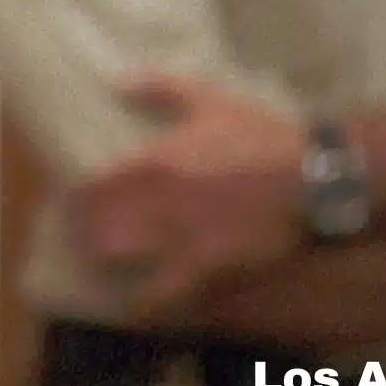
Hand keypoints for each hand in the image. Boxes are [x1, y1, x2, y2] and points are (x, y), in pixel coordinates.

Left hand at [67, 72, 306, 316]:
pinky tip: (135, 305)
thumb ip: (159, 87)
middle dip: (83, 231)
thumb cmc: (263, 135)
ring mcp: (177, 238)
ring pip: (114, 257)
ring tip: (102, 262)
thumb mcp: (211, 99)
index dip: (74, 198)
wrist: (315, 179)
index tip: (71, 202)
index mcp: (153, 160)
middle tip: (83, 235)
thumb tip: (115, 80)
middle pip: (94, 224)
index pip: (89, 186)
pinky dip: (141, 303)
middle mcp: (156, 202)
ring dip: (103, 260)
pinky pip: (158, 297)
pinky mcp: (204, 269)